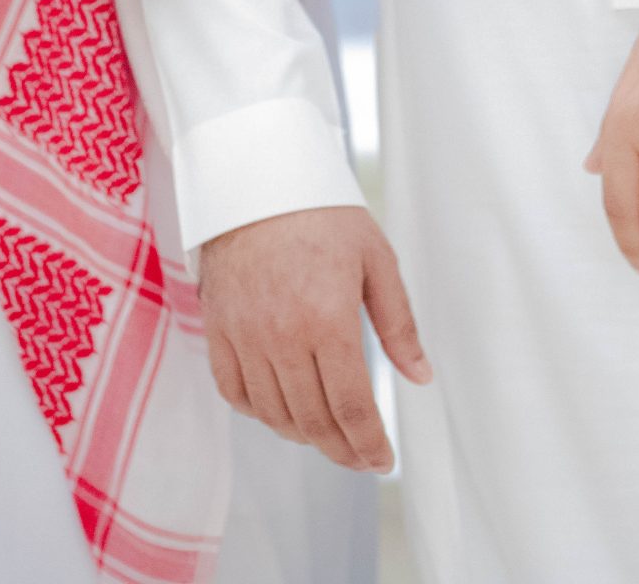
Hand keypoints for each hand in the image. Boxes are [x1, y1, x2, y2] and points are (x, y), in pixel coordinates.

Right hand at [198, 207, 430, 470]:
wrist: (257, 179)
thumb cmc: (322, 212)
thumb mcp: (376, 259)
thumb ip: (398, 324)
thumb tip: (420, 375)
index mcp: (327, 319)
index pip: (352, 407)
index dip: (369, 444)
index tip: (382, 460)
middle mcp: (282, 337)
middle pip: (313, 421)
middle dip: (342, 450)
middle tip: (362, 457)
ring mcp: (245, 336)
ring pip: (274, 415)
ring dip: (304, 435)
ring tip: (328, 434)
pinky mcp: (218, 330)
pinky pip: (235, 393)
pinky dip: (260, 412)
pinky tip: (282, 408)